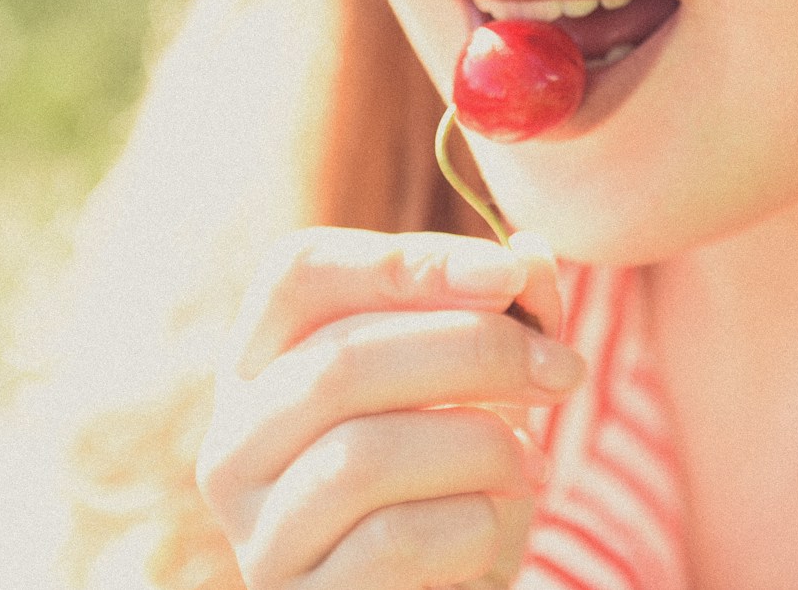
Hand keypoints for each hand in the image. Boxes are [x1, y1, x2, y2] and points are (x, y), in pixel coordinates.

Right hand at [194, 227, 583, 588]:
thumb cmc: (455, 480)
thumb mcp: (482, 386)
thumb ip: (502, 315)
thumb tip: (531, 256)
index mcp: (262, 365)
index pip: (297, 273)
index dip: (403, 259)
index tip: (506, 273)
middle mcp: (235, 442)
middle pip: (339, 361)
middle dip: (474, 351)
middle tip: (562, 370)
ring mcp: (259, 531)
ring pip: (364, 455)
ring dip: (482, 446)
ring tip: (532, 464)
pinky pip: (396, 540)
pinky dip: (475, 523)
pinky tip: (496, 527)